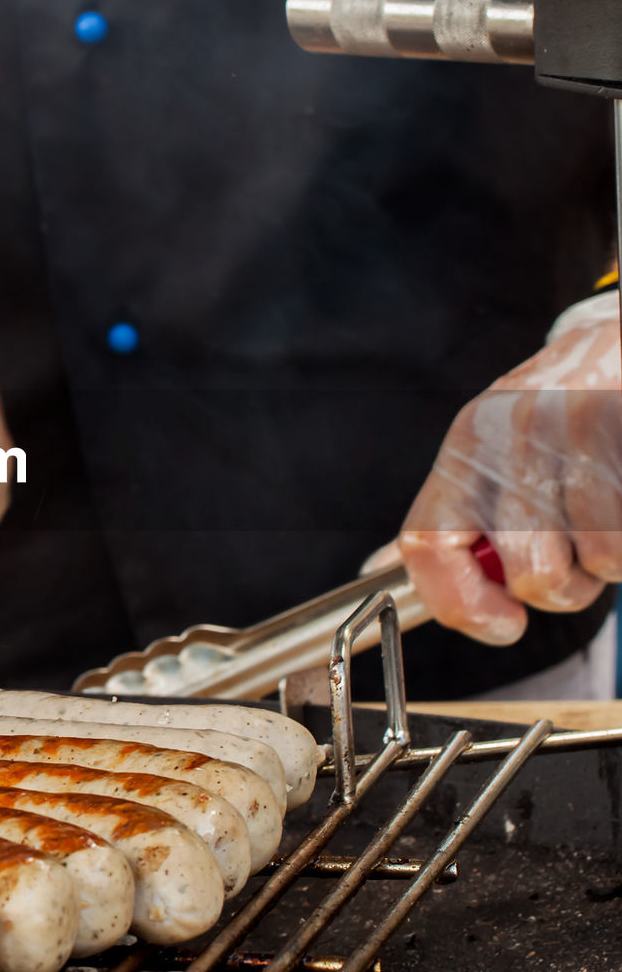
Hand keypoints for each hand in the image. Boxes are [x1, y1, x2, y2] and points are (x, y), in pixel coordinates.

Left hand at [397, 292, 621, 643]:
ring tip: (607, 515)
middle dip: (563, 586)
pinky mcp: (620, 429)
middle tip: (573, 552)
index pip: (426, 549)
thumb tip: (375, 573)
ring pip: (598, 561)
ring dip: (610, 560)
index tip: (502, 623)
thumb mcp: (479, 461)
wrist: (613, 348)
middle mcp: (503, 440)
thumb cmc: (548, 426)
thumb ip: (442, 526)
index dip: (460, 605)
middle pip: (530, 573)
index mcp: (460, 455)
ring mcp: (570, 432)